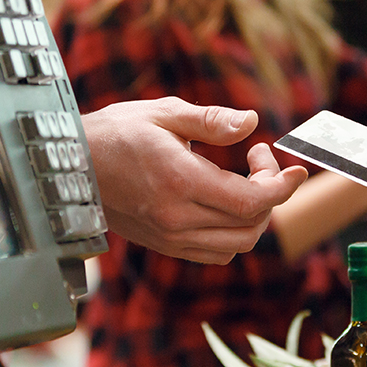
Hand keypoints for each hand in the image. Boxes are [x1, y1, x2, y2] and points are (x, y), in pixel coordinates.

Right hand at [81, 97, 307, 262]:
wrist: (69, 169)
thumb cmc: (116, 133)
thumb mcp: (164, 113)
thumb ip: (212, 120)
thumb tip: (252, 123)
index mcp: (180, 182)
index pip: (251, 200)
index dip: (283, 187)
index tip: (297, 168)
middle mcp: (177, 218)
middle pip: (251, 224)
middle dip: (270, 192)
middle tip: (257, 158)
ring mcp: (171, 237)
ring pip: (237, 244)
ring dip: (255, 216)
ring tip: (245, 179)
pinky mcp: (166, 246)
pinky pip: (216, 253)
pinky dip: (234, 234)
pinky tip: (226, 203)